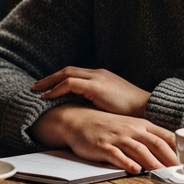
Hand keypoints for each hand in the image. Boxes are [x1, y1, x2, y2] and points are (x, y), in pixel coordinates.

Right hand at [31, 103, 176, 172]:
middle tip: (182, 173)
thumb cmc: (107, 127)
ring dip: (153, 163)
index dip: (180, 150)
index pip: (165, 136)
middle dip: (171, 159)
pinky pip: (116, 155)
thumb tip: (169, 154)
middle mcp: (132, 129)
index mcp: (141, 125)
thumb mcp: (130, 128)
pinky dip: (126, 162)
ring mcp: (117, 137)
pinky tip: (134, 170)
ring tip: (164, 175)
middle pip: (156, 144)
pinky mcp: (103, 146)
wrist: (78, 119)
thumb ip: (148, 139)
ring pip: (139, 150)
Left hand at [32, 67, 149, 117]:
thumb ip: (98, 104)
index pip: (75, 73)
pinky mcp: (96, 86)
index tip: (47, 87)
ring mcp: (97, 78)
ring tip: (37, 91)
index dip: (59, 79)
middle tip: (36, 87)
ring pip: (66, 74)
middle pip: (67, 70)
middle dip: (50, 78)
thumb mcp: (112, 105)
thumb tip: (85, 112)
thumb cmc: (132, 112)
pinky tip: (47, 97)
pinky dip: (56, 89)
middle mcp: (97, 73)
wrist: (148, 108)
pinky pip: (70, 83)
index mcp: (101, 77)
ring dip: (49, 82)